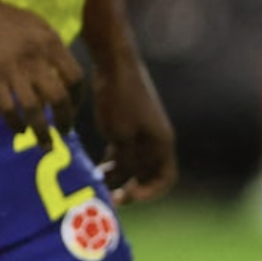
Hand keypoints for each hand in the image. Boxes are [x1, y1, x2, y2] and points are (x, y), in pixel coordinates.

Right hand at [0, 0, 81, 138]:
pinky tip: (19, 131)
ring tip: (44, 143)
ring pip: (34, 109)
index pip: (75, 78)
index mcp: (51, 43)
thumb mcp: (36, 27)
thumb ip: (50, 51)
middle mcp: (36, 58)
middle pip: (59, 97)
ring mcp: (12, 70)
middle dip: (65, 119)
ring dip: (41, 131)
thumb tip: (59, 79)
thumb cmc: (3, 18)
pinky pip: (7, 109)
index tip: (72, 110)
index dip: (77, 98)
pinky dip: (15, 125)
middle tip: (64, 132)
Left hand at [91, 52, 178, 202]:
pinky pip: (125, 151)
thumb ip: (126, 163)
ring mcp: (143, 132)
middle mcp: (157, 140)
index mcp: (162, 143)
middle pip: (148, 174)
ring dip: (119, 175)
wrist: (115, 64)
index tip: (126, 196)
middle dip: (130, 186)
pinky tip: (96, 166)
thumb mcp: (121, 137)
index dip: (148, 193)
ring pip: (134, 164)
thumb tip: (124, 183)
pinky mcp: (129, 124)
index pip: (165, 179)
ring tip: (97, 181)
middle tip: (107, 196)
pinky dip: (113, 161)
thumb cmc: (120, 99)